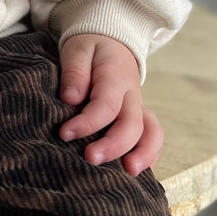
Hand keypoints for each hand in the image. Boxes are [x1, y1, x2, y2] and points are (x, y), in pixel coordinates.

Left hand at [58, 33, 163, 174]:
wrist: (111, 41)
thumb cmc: (89, 47)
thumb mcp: (77, 49)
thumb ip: (74, 72)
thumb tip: (71, 98)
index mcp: (116, 76)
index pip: (106, 105)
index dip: (87, 123)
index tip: (64, 133)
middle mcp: (132, 94)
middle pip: (132, 125)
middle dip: (113, 146)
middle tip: (89, 159)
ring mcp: (139, 106)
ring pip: (150, 133)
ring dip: (142, 154)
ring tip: (127, 174)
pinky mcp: (139, 115)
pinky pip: (152, 136)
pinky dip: (149, 155)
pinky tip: (136, 173)